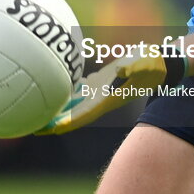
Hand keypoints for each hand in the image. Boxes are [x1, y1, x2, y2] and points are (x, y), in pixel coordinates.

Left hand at [36, 53, 185, 134]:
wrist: (161, 64)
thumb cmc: (153, 64)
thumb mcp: (144, 63)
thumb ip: (132, 67)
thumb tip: (118, 70)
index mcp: (109, 98)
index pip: (84, 114)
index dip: (66, 122)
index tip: (48, 129)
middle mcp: (102, 98)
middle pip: (74, 114)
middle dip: (55, 122)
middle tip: (32, 128)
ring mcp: (101, 91)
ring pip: (74, 104)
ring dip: (57, 110)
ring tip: (36, 114)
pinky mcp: (100, 82)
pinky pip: (79, 90)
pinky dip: (65, 93)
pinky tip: (51, 89)